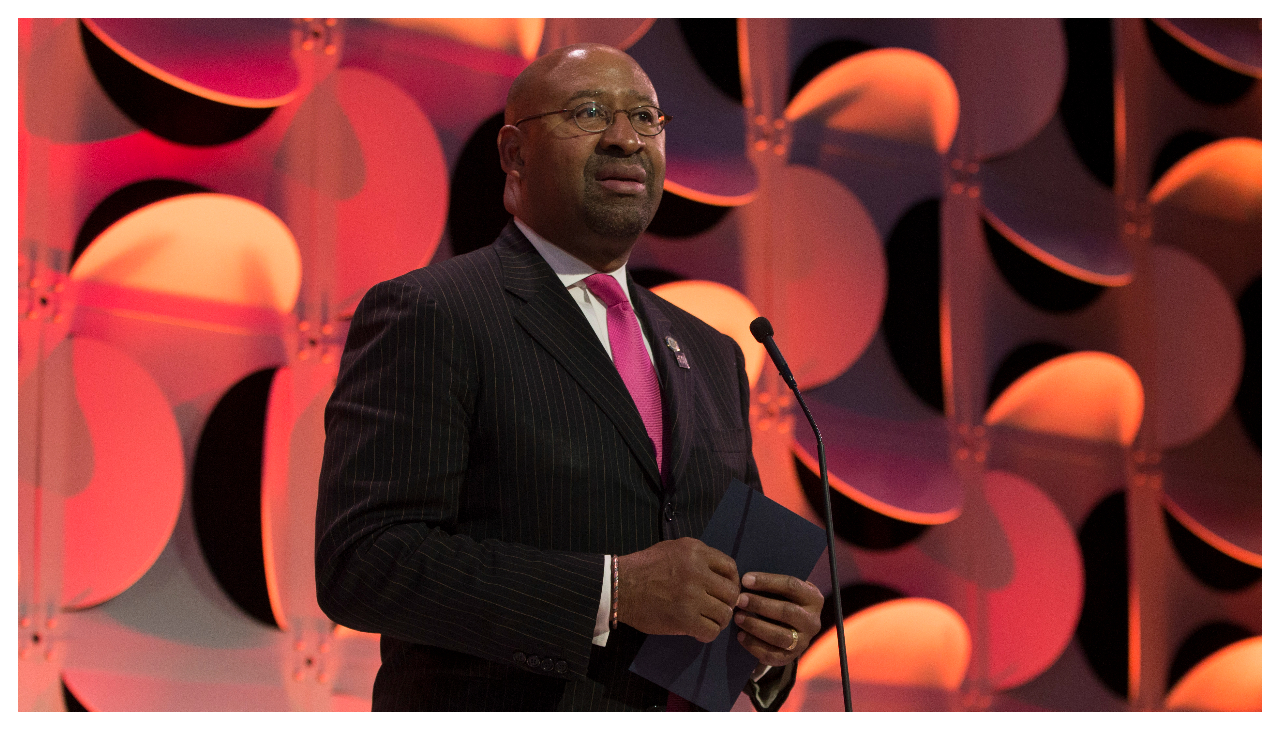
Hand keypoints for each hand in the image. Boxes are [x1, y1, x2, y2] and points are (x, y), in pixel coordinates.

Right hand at [616, 538, 739, 642]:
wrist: (620, 587)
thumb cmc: (644, 567)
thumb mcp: (672, 549)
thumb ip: (698, 558)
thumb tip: (719, 575)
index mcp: (695, 551)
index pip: (730, 567)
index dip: (732, 581)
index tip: (724, 590)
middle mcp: (697, 571)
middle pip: (731, 592)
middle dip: (727, 602)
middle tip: (717, 608)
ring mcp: (692, 596)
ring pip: (724, 613)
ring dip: (718, 620)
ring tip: (708, 620)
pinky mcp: (684, 618)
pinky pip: (710, 630)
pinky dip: (707, 633)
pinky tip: (699, 631)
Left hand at [734, 572, 822, 666]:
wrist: (792, 629)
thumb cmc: (782, 601)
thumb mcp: (784, 591)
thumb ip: (771, 585)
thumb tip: (746, 579)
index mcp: (813, 598)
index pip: (791, 586)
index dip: (767, 582)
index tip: (745, 580)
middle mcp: (812, 621)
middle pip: (787, 612)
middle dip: (760, 605)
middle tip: (739, 600)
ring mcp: (803, 642)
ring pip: (780, 636)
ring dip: (756, 626)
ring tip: (737, 617)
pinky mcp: (791, 657)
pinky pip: (772, 655)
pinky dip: (754, 645)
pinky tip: (740, 636)